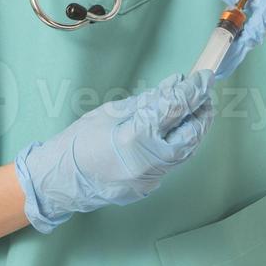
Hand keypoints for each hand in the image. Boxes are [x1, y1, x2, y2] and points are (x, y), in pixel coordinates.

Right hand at [13, 70, 215, 232]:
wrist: (61, 180)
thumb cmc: (78, 142)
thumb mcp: (110, 113)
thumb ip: (146, 101)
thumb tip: (173, 86)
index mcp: (136, 138)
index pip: (175, 109)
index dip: (193, 91)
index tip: (204, 77)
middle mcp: (149, 163)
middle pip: (190, 135)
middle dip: (201, 113)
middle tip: (205, 94)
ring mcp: (150, 179)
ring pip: (185, 152)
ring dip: (193, 129)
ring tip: (196, 111)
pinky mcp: (149, 187)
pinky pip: (171, 163)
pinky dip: (178, 144)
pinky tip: (176, 131)